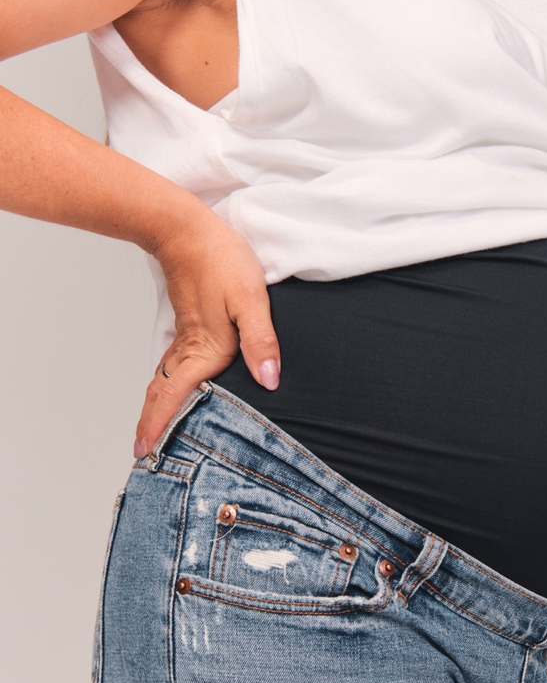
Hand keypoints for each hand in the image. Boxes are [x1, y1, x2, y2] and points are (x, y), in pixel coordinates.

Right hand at [133, 213, 279, 456]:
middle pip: (163, 394)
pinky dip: (165, 385)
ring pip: (165, 381)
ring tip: (152, 430)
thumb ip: (261, 340)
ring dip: (156, 406)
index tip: (145, 450)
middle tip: (141, 453)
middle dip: (151, 425)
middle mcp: (190, 349)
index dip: (160, 424)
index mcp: (205, 349)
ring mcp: (184, 337)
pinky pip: (171, 365)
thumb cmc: (220, 259)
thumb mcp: (251, 298)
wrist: (186, 229)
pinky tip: (173, 389)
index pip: (176, 396)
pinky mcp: (187, 325)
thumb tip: (269, 380)